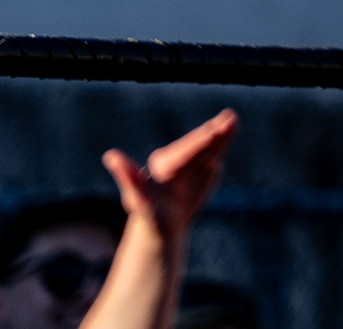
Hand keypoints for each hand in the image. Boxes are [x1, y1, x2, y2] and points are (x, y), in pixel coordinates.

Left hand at [103, 108, 236, 247]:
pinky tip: (231, 129)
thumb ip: (128, 176)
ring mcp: (192, 161)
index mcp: (164, 162)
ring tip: (232, 119)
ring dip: (221, 133)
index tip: (213, 133)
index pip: (185, 151)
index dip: (200, 142)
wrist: (161, 223)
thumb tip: (110, 156)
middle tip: (228, 120)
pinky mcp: (203, 167)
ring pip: (208, 145)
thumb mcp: (136, 198)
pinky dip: (224, 142)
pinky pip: (215, 153)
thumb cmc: (147, 213)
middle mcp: (179, 156)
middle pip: (199, 144)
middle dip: (213, 133)